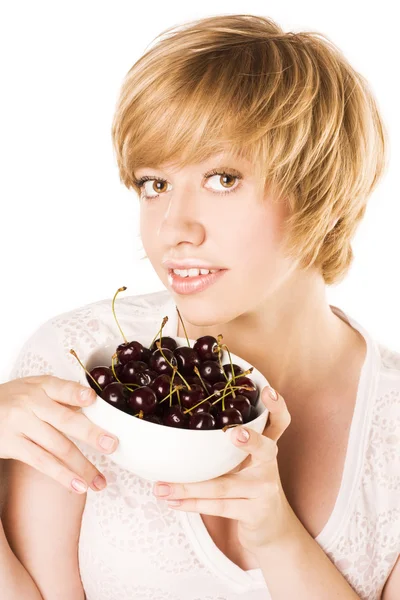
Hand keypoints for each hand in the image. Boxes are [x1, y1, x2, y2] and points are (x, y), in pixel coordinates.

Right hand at [0, 375, 118, 493]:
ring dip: (82, 466)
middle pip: (65, 420)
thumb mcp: (34, 389)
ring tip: (100, 481)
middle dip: (91, 434)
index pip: (62, 388)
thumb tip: (96, 408)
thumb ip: (61, 396)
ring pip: (57, 446)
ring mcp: (20, 424)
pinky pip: (41, 461)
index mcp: (41, 385)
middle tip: (112, 445)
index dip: (77, 393)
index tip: (92, 399)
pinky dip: (62, 475)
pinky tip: (78, 485)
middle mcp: (31, 402)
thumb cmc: (15, 401)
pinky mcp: (11, 444)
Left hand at [152, 385, 296, 554]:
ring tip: (161, 486)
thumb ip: (225, 446)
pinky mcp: (255, 513)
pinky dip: (191, 504)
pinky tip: (172, 501)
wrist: (269, 529)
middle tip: (234, 433)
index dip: (276, 406)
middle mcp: (269, 465)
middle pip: (264, 449)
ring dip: (188, 486)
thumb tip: (177, 428)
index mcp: (266, 447)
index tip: (268, 392)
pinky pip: (219, 506)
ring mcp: (264, 490)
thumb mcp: (244, 462)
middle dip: (250, 440)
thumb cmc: (247, 487)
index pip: (278, 422)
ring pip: (224, 485)